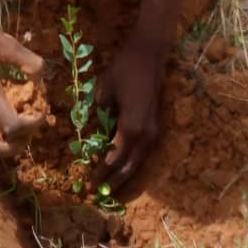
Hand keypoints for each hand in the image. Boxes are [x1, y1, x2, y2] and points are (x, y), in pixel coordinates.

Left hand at [94, 39, 164, 189]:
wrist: (150, 53)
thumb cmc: (125, 68)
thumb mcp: (105, 90)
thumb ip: (100, 113)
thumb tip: (96, 129)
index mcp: (131, 128)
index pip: (115, 159)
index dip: (103, 173)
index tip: (90, 183)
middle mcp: (146, 134)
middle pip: (130, 167)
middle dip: (115, 181)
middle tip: (100, 193)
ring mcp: (154, 130)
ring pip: (140, 161)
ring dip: (126, 175)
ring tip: (113, 187)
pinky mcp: (157, 125)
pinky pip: (145, 151)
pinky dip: (134, 162)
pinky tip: (125, 166)